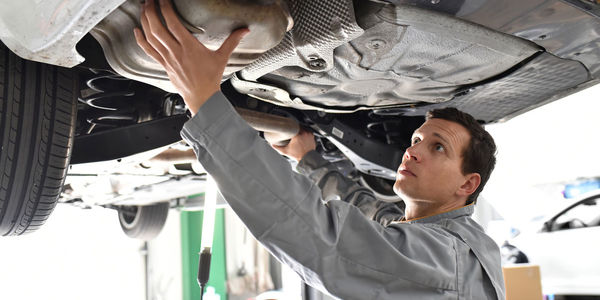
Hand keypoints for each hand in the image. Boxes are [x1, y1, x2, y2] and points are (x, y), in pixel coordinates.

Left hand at [134, 0, 248, 114]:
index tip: (163, 0)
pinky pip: (149, 51)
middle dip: (151, 11)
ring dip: (145, 21)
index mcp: (189, 47)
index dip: (166, 8)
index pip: (173, 23)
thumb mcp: (222, 57)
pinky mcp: (164, 65)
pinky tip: (137, 31)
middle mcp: (176, 52)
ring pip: (151, 37)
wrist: (202, 97)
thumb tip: (244, 30)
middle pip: (157, 28)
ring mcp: (168, 59)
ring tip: (144, 9)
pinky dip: (141, 40)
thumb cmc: (210, 79)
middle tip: (150, 0)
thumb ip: (232, 41)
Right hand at [271, 129, 315, 161]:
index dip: (290, 126)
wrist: (307, 158)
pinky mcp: (312, 136)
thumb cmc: (297, 155)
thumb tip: (272, 144)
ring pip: (303, 128)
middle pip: (298, 126)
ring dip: (300, 129)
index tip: (288, 127)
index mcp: (297, 135)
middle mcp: (304, 133)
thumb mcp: (285, 151)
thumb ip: (277, 147)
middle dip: (295, 128)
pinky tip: (302, 135)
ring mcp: (308, 134)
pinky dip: (305, 132)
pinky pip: (308, 131)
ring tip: (297, 132)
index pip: (293, 126)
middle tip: (292, 130)